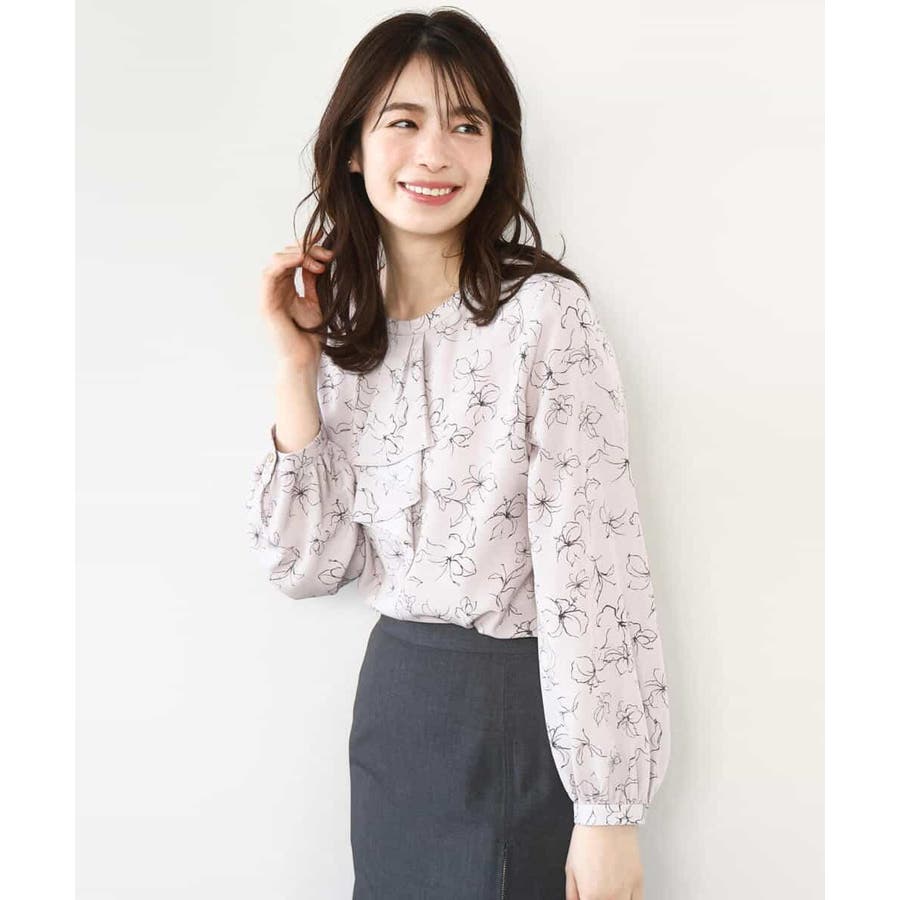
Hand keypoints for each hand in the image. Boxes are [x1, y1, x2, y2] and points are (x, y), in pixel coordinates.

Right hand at [259, 240, 334, 369]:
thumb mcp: (315, 302)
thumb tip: (318, 261)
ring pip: (276, 261)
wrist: (304, 358)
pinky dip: (285, 262)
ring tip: (318, 257)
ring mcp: (268, 295)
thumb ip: (312, 282)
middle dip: (306, 249)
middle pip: (285, 256)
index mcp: (285, 287)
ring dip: (298, 254)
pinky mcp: (266, 302)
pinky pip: (270, 274)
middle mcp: (274, 288)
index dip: (306, 246)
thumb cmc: (309, 336)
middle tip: (327, 253)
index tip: (324, 239)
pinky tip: (302, 258)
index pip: (292, 259)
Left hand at [565, 824, 643, 899]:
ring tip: (608, 892)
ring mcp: (627, 891)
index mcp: (591, 896)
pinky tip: (622, 895)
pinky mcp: (639, 882)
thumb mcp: (571, 869)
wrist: (606, 818)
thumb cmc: (587, 839)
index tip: (587, 897)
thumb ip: (573, 893)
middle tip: (597, 893)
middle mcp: (610, 897)